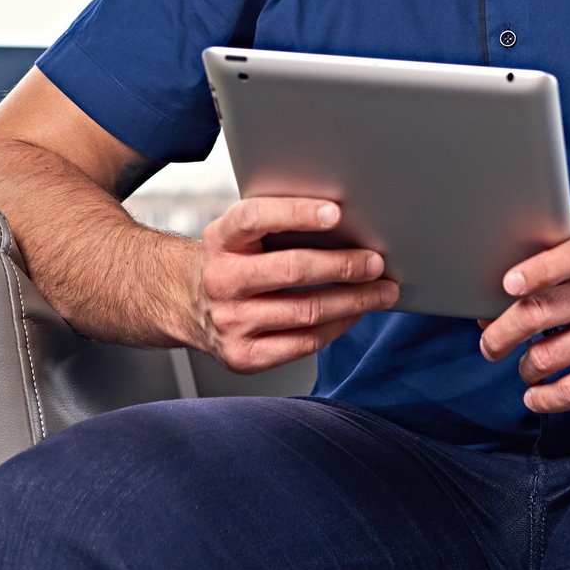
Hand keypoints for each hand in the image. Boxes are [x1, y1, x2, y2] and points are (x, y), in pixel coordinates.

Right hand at [189, 196, 399, 373]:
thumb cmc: (230, 260)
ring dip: (354, 300)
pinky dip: (338, 326)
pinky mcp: (243, 356)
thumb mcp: (238, 233)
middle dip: (343, 265)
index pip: (255, 218)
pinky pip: (304, 342)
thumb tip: (341, 218)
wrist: (187, 304)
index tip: (336, 212)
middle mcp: (221, 280)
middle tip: (375, 261)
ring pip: (306, 311)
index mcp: (220, 239)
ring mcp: (231, 322)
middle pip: (291, 269)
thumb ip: (276, 222)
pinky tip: (355, 313)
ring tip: (381, 291)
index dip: (296, 213)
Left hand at [477, 230, 569, 412]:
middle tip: (489, 344)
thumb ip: (564, 273)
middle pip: (539, 312)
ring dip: (525, 367)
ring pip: (548, 354)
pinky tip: (536, 397)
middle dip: (500, 333)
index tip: (506, 286)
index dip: (533, 271)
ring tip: (527, 368)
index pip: (566, 256)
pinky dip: (546, 398)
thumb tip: (500, 302)